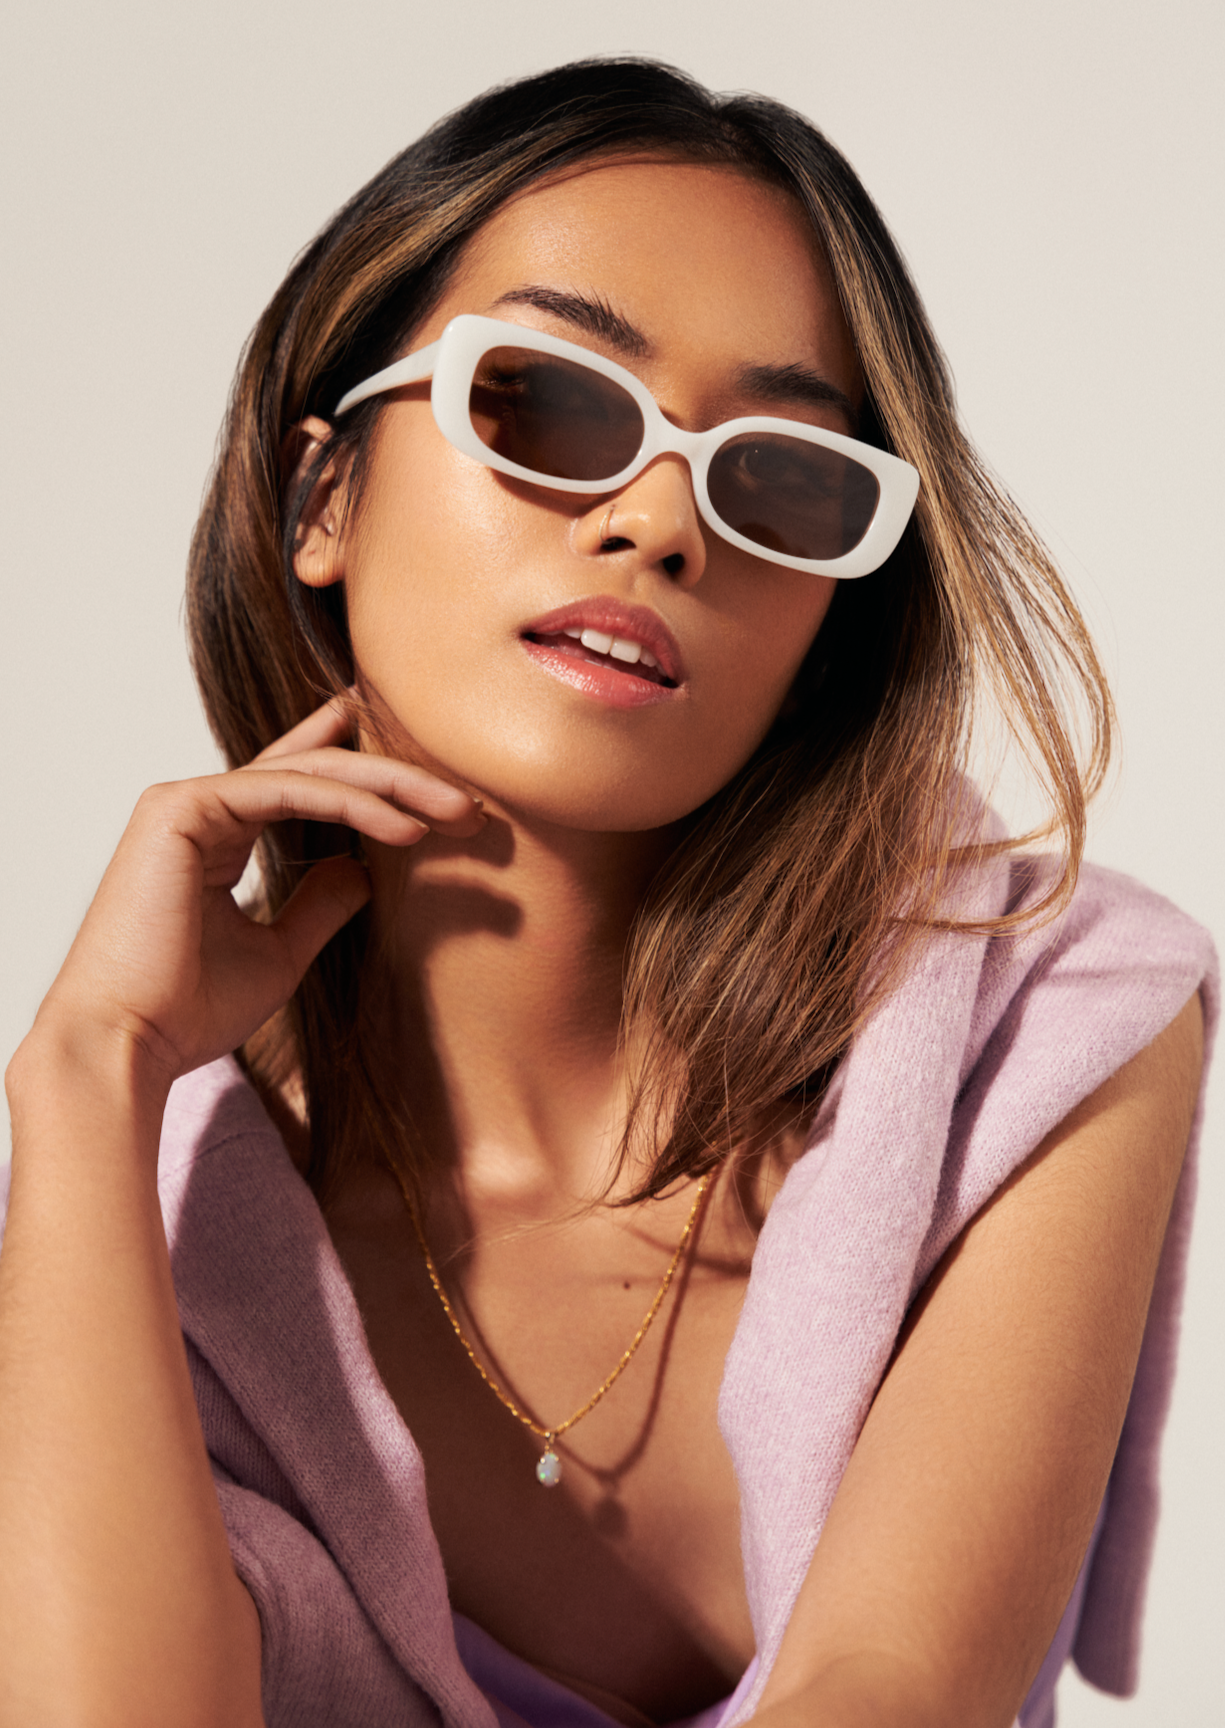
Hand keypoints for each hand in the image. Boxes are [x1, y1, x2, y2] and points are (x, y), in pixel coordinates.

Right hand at [28, 697, 482, 1092]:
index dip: (372, 777)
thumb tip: (364, 869)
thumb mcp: (280, 953)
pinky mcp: (181, 806)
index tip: (440, 790)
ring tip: (456, 813)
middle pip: (319, 769)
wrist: (130, 1047)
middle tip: (468, 803)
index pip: (302, 783)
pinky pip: (287, 790)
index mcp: (216, 836)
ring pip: (311, 772)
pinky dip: (352, 805)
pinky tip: (404, 829)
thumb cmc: (190, 1012)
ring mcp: (187, 800)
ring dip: (393, 788)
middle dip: (401, 780)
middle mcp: (200, 808)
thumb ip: (319, 904)